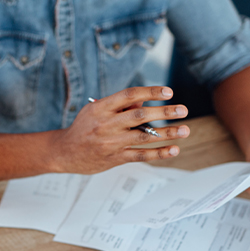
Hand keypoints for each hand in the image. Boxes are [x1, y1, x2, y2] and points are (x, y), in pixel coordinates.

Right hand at [51, 87, 189, 173]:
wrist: (65, 152)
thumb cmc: (84, 128)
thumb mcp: (95, 110)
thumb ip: (119, 106)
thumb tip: (144, 102)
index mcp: (101, 107)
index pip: (129, 95)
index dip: (150, 92)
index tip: (169, 92)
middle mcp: (106, 124)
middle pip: (139, 116)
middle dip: (164, 112)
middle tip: (182, 110)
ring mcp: (111, 142)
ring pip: (143, 137)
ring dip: (167, 133)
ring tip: (185, 130)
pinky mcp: (115, 158)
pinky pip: (141, 155)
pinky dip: (159, 153)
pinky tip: (173, 149)